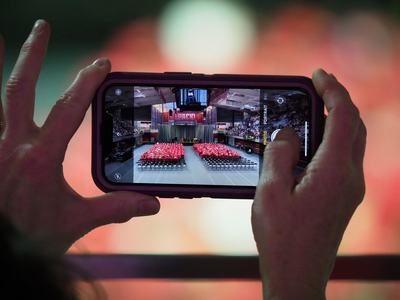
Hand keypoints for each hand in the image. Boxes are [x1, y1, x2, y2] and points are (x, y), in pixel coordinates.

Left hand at [0, 20, 159, 254]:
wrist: (0, 254)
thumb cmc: (30, 237)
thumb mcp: (76, 222)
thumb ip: (116, 208)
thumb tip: (152, 204)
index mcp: (40, 158)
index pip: (67, 110)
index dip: (85, 83)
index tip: (101, 64)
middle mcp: (11, 146)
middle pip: (19, 89)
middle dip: (32, 54)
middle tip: (42, 27)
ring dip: (4, 69)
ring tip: (5, 41)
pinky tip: (1, 90)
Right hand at [252, 69, 365, 298]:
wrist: (297, 275)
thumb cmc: (282, 239)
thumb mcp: (270, 191)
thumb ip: (279, 154)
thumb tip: (286, 133)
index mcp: (334, 173)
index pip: (344, 117)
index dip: (333, 89)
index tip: (318, 74)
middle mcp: (350, 178)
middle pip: (354, 126)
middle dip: (336, 101)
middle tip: (313, 88)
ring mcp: (350, 189)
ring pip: (351, 142)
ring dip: (333, 121)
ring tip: (307, 112)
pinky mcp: (343, 198)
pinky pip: (342, 158)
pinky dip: (329, 141)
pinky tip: (307, 145)